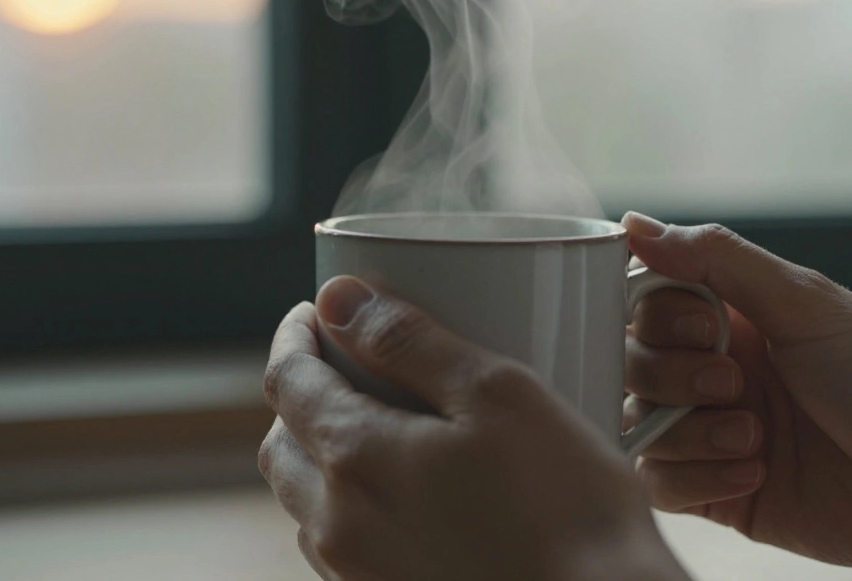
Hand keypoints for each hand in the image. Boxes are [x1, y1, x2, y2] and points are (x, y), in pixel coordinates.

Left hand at [259, 278, 686, 580]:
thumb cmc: (568, 509)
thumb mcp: (498, 394)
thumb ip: (410, 341)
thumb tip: (340, 298)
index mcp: (355, 459)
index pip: (288, 382)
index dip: (295, 335)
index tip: (318, 310)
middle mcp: (338, 526)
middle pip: (282, 445)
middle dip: (300, 393)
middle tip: (345, 360)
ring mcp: (358, 576)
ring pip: (305, 503)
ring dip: (320, 453)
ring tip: (375, 423)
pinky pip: (340, 548)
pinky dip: (349, 506)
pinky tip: (405, 496)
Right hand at [620, 213, 851, 578]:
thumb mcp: (804, 303)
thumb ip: (715, 259)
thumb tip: (633, 223)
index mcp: (736, 319)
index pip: (648, 303)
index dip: (660, 317)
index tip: (709, 326)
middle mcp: (718, 372)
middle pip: (631, 364)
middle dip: (675, 375)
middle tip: (737, 382)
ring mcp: (715, 434)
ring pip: (637, 425)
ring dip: (690, 431)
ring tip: (754, 437)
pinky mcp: (720, 494)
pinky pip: (661, 485)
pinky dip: (697, 479)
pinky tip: (756, 473)